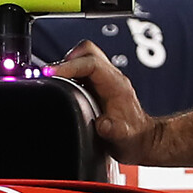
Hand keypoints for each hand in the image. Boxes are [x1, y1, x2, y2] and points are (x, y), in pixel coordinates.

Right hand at [50, 43, 165, 162]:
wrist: (142, 140)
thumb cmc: (133, 138)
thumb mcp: (123, 137)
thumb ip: (113, 130)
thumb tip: (103, 125)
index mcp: (116, 85)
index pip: (91, 63)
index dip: (69, 66)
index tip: (50, 73)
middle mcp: (112, 78)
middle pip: (87, 51)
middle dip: (66, 60)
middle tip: (50, 74)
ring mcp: (105, 79)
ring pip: (83, 57)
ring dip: (66, 65)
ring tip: (52, 78)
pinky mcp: (99, 84)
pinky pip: (82, 68)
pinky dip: (69, 72)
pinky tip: (61, 85)